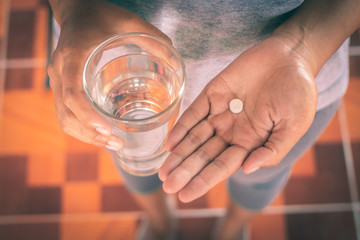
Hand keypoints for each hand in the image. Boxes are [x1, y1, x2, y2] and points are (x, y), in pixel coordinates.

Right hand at [47, 0, 172, 149]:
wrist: (76, 10)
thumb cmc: (101, 15)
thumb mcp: (129, 22)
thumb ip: (153, 40)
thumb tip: (176, 63)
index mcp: (74, 56)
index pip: (73, 94)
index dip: (87, 116)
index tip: (107, 130)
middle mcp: (61, 71)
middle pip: (67, 113)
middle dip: (90, 134)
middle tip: (118, 144)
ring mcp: (58, 79)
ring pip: (64, 118)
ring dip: (86, 136)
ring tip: (113, 144)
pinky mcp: (62, 85)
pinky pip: (66, 113)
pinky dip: (82, 128)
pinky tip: (103, 133)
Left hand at [158, 35, 317, 202]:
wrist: (290, 56)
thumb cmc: (298, 92)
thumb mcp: (294, 126)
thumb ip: (272, 151)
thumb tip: (247, 170)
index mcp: (250, 143)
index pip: (222, 167)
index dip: (203, 181)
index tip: (185, 196)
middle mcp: (232, 131)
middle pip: (204, 155)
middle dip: (185, 172)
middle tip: (168, 187)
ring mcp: (220, 113)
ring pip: (194, 138)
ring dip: (178, 154)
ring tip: (162, 172)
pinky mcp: (213, 93)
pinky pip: (193, 112)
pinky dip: (181, 127)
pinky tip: (169, 143)